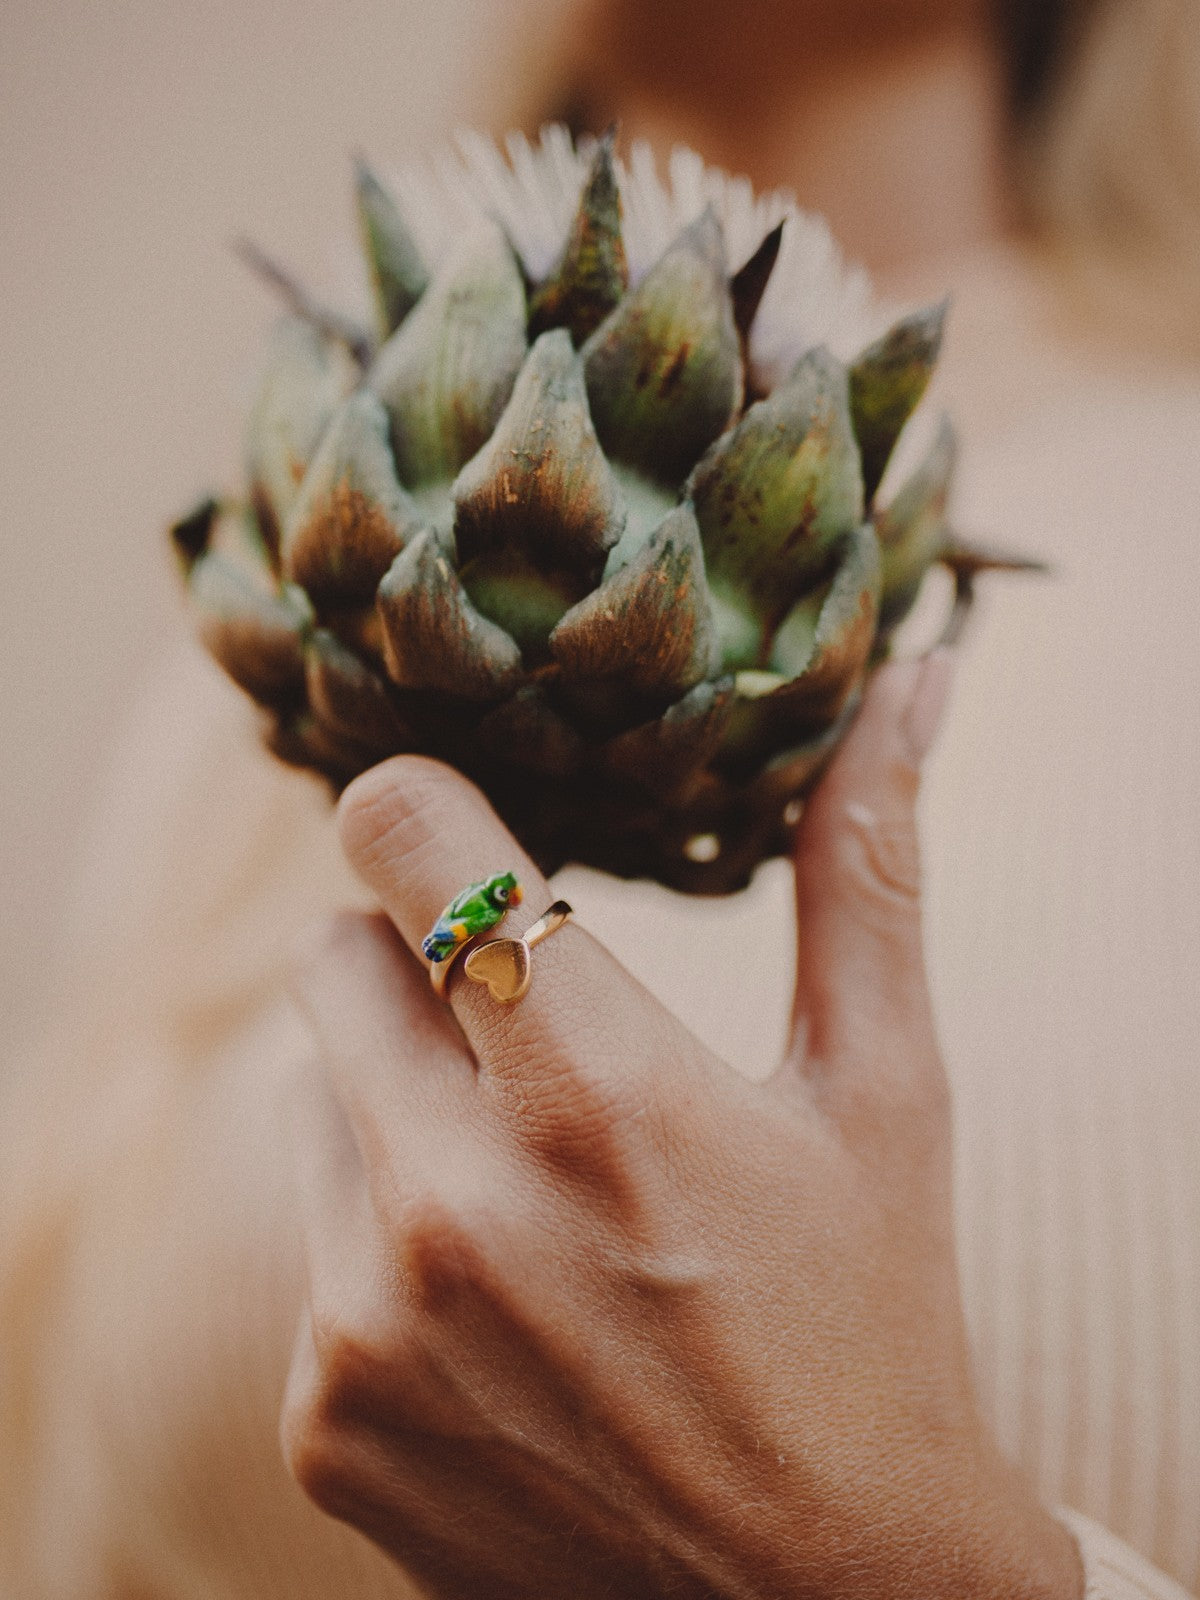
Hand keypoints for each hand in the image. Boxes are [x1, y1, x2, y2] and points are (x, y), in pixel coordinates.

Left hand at [281, 651, 1082, 1599]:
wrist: (825, 1598)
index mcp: (603, 1098)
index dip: (422, 806)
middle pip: (332, 954)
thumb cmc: (872, 1318)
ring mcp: (368, 1326)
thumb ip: (867, 870)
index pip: (409, 839)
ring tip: (531, 1190)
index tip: (460, 824)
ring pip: (312, 1097)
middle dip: (419, 961)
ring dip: (399, 1106)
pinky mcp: (322, 1418)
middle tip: (523, 1028)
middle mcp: (455, 1209)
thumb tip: (912, 681)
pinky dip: (382, 1243)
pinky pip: (309, 1244)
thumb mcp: (882, 1093)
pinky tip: (502, 1312)